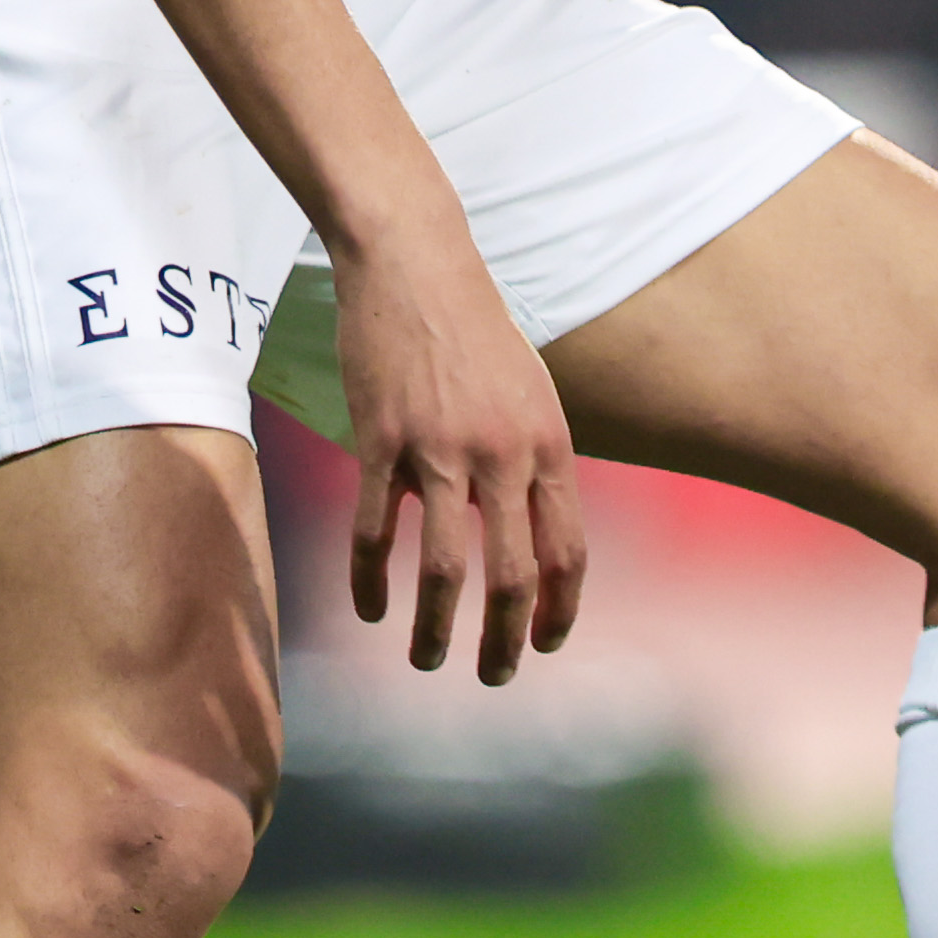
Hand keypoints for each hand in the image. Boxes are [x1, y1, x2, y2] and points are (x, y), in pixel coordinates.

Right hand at [332, 207, 588, 684]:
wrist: (416, 262)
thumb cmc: (475, 329)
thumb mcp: (530, 393)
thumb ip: (534, 463)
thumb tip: (530, 535)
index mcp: (550, 443)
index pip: (568, 550)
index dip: (559, 609)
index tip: (546, 644)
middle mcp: (504, 453)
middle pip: (514, 573)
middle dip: (505, 639)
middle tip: (493, 676)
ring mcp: (440, 448)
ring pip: (446, 567)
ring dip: (439, 629)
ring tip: (429, 660)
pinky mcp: (381, 440)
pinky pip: (377, 531)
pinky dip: (372, 579)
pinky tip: (369, 609)